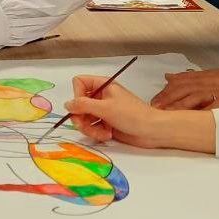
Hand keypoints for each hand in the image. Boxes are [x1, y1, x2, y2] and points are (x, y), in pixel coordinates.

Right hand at [66, 75, 214, 152]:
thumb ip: (83, 105)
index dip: (77, 95)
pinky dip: (96, 133)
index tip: (82, 107)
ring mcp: (103, 111)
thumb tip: (67, 105)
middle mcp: (101, 96)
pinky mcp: (105, 124)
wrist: (152, 131)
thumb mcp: (106, 108)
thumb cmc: (132, 114)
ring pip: (83, 118)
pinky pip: (91, 127)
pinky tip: (107, 135)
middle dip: (81, 118)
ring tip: (102, 134)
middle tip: (85, 126)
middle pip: (78, 104)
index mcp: (102, 85)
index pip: (79, 83)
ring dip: (90, 128)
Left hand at [151, 68, 218, 111]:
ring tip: (167, 113)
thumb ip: (188, 77)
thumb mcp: (209, 75)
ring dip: (179, 105)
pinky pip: (211, 106)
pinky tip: (191, 118)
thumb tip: (168, 76)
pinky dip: (200, 111)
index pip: (180, 82)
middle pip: (183, 89)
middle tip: (155, 107)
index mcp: (202, 76)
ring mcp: (216, 92)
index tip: (155, 100)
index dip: (165, 91)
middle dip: (168, 98)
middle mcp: (207, 82)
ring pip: (194, 96)